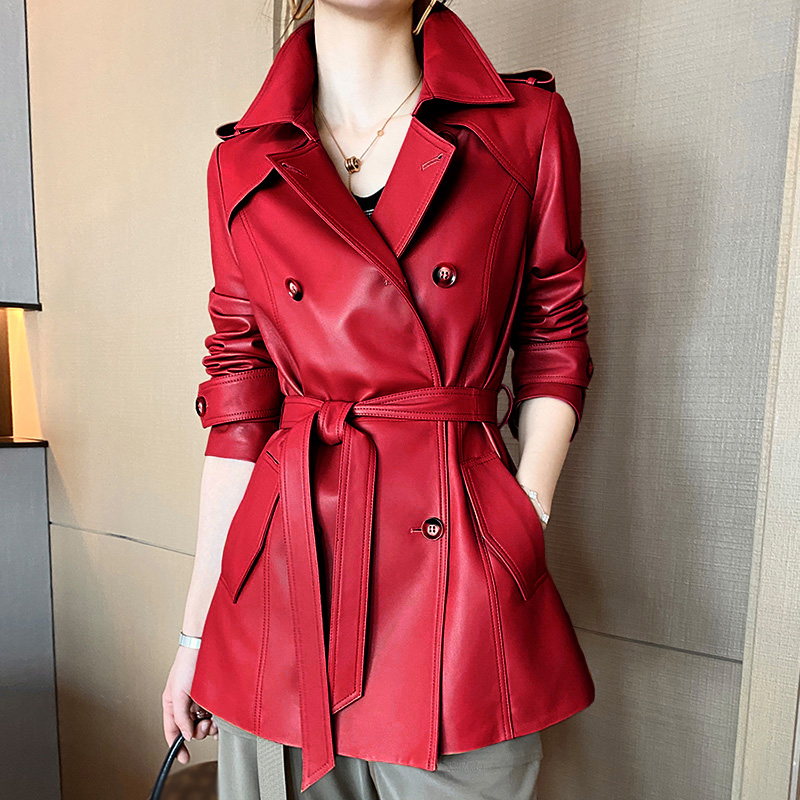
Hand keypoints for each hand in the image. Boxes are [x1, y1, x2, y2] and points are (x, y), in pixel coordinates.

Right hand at [162, 646, 217, 763]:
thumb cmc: (188, 663)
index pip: (171, 731)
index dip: (176, 746)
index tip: (184, 757)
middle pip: (190, 730)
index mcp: (172, 704)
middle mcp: (185, 704)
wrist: (205, 645)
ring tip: (213, 718)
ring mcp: (199, 701)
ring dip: (209, 725)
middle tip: (205, 723)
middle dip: (198, 731)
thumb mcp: (178, 693)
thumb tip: (185, 736)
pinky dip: (216, 719)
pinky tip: (219, 717)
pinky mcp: (212, 696)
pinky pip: (214, 714)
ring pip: (203, 723)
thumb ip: (180, 717)